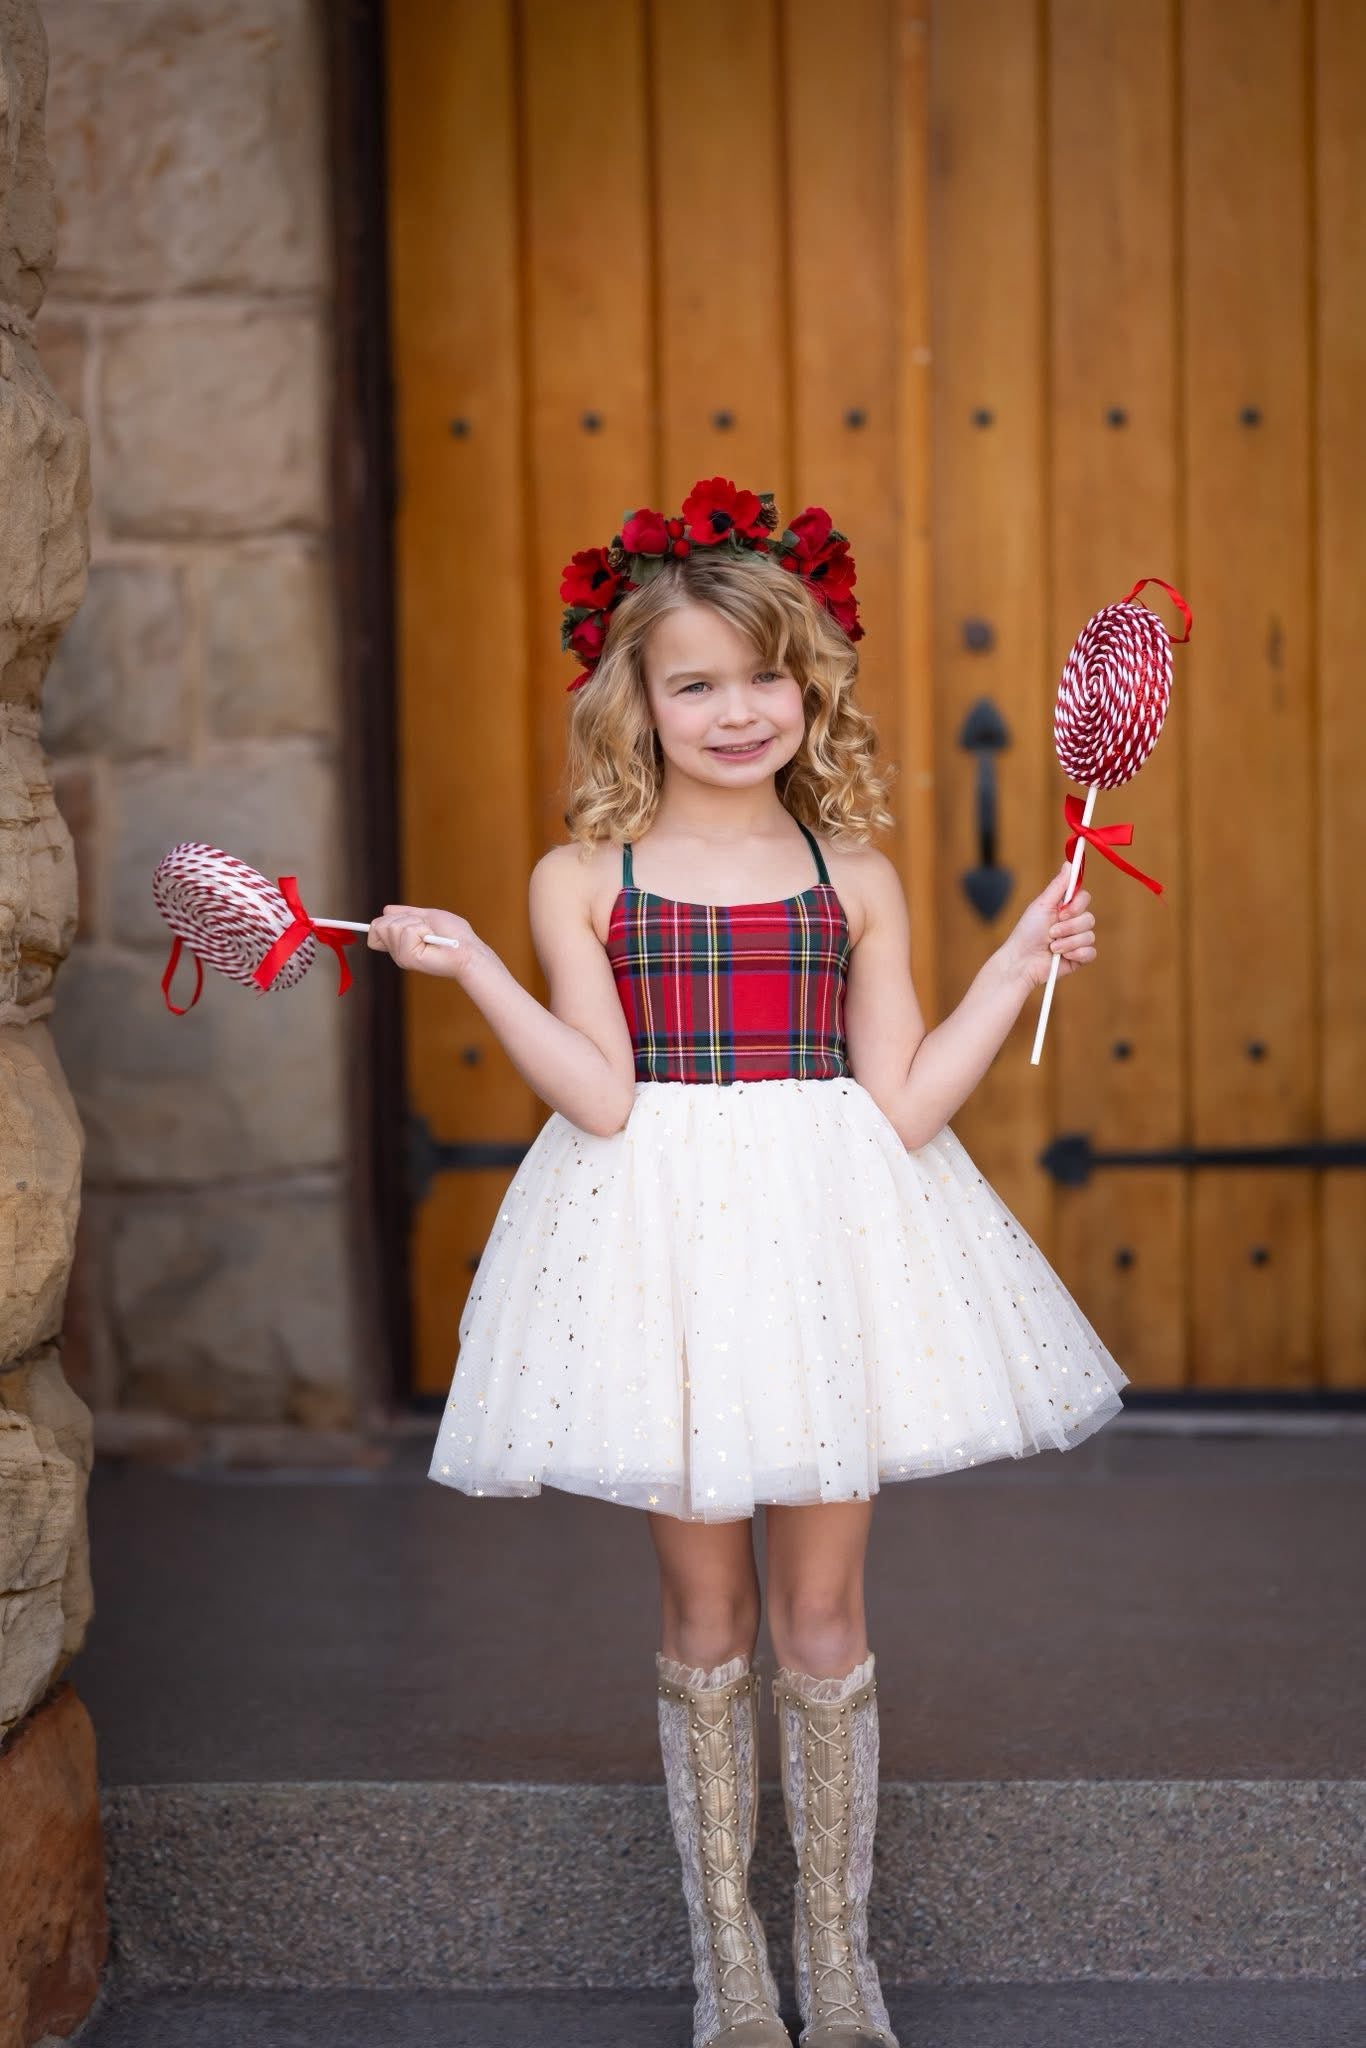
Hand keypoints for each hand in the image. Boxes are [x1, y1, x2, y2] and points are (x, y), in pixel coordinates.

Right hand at [366, 903, 481, 980]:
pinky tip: (431, 939)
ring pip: (392, 925)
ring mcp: (401, 956)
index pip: (375, 928)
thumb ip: (406, 913)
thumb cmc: (453, 933)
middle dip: (404, 918)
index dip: (383, 922)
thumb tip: (386, 909)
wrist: (467, 949)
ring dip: (416, 923)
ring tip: (430, 934)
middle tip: (425, 928)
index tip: (404, 922)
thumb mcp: (427, 916)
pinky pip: (406, 930)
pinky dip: (422, 929)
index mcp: (400, 942)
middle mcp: (397, 951)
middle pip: (379, 924)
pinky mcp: (407, 958)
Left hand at [1001, 861, 1097, 990]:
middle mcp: (1073, 923)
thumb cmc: (1027, 932)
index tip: (1062, 911)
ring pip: (1090, 936)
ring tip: (1052, 947)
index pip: (1085, 899)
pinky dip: (1075, 954)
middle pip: (1090, 918)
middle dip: (1069, 927)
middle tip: (1051, 932)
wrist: (1022, 961)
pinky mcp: (1080, 957)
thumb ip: (1058, 885)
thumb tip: (1069, 863)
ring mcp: (1078, 941)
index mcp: (1065, 909)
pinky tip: (1062, 957)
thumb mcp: (1042, 905)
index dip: (1077, 905)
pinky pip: (1091, 952)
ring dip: (1068, 942)